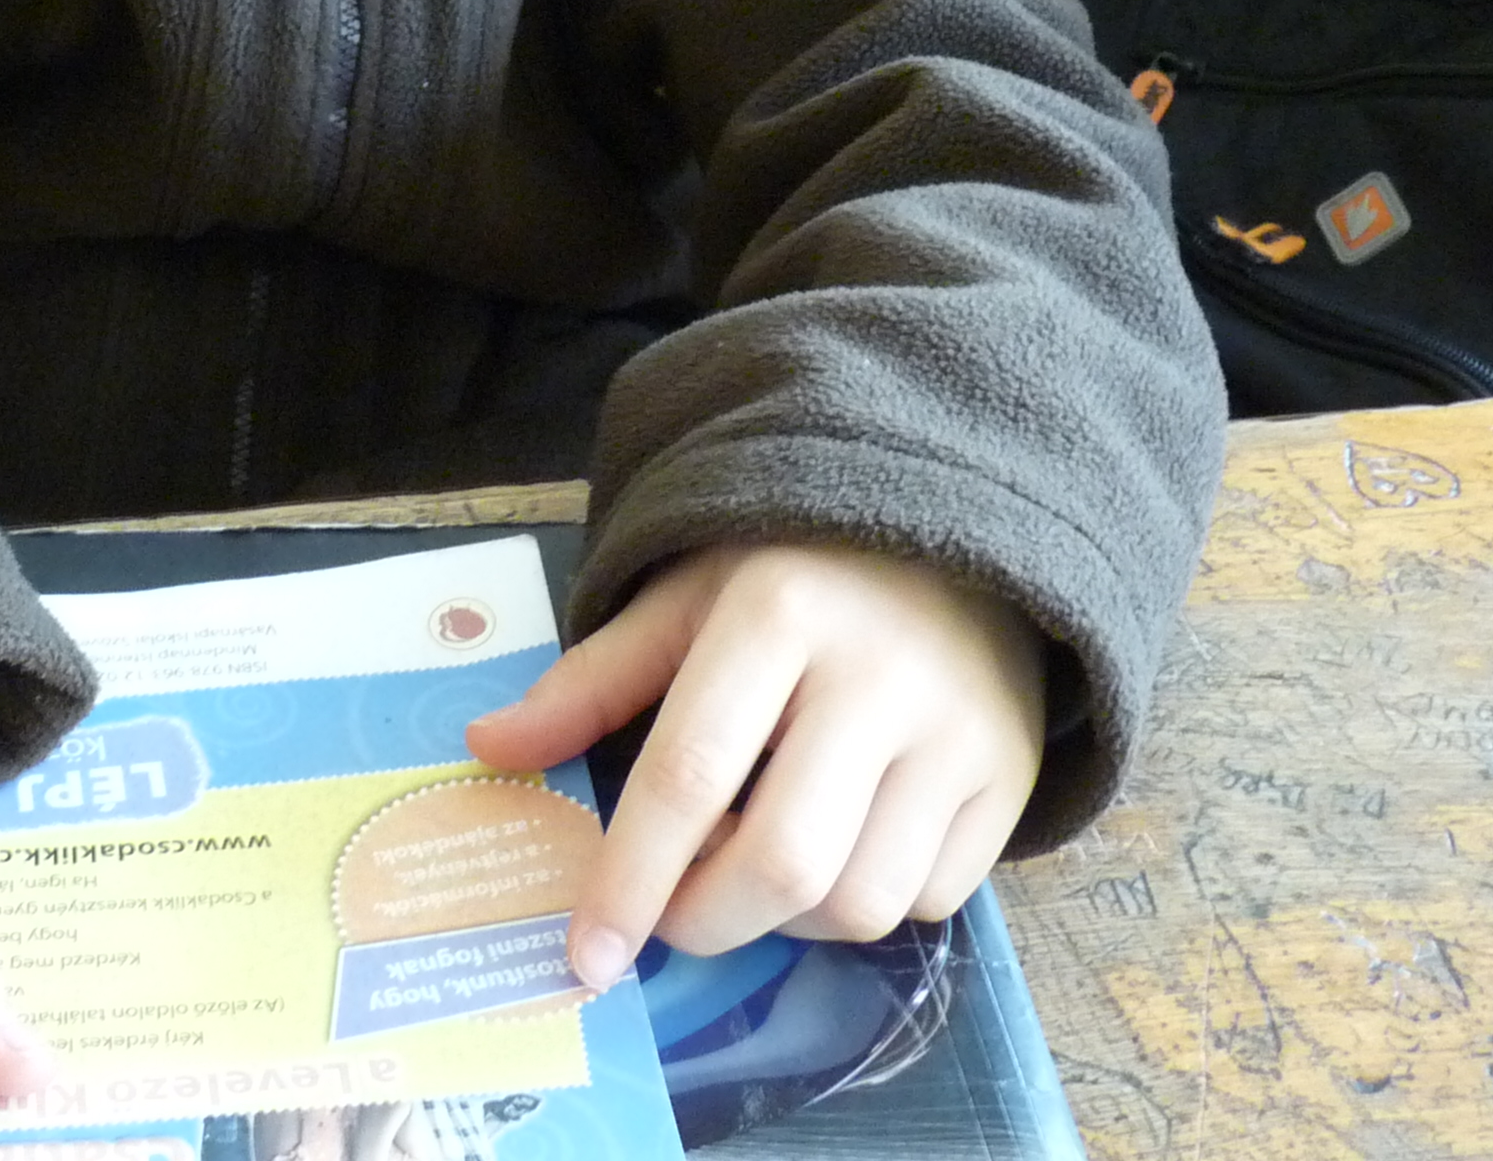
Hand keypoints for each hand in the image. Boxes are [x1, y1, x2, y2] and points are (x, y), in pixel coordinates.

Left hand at [463, 545, 1045, 990]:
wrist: (957, 534)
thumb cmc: (795, 573)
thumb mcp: (686, 600)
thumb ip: (591, 683)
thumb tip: (483, 749)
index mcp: (775, 614)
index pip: (688, 774)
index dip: (628, 879)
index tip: (586, 957)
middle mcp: (875, 674)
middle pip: (781, 861)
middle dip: (706, 921)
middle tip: (674, 917)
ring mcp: (955, 731)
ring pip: (860, 901)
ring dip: (788, 922)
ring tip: (758, 867)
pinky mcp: (1008, 776)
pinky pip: (931, 899)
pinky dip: (870, 905)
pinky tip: (841, 850)